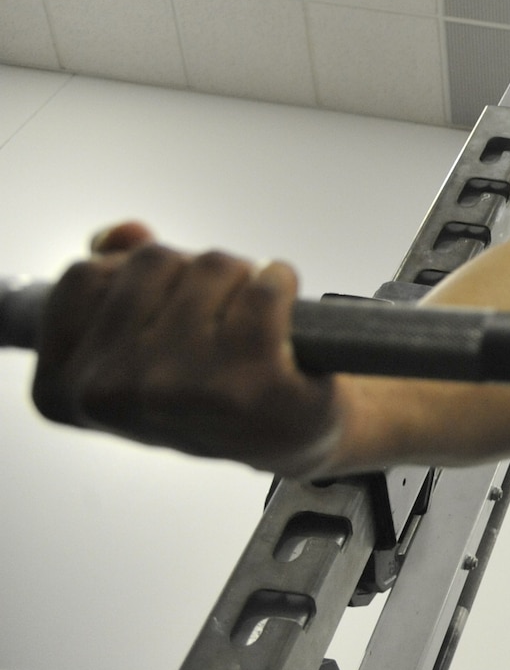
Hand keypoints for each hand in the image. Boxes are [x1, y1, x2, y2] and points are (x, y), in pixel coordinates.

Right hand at [31, 222, 342, 476]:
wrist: (286, 436)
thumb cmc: (207, 386)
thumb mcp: (137, 344)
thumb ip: (114, 280)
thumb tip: (123, 233)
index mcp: (63, 387)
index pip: (83, 276)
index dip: (132, 275)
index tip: (160, 308)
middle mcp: (110, 393)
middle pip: (152, 260)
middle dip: (192, 272)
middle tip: (215, 314)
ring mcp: (176, 389)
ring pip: (211, 265)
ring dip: (240, 278)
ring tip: (248, 320)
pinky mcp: (248, 383)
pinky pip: (267, 287)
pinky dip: (281, 284)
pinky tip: (283, 316)